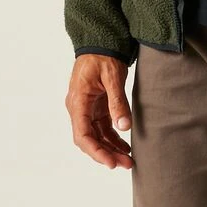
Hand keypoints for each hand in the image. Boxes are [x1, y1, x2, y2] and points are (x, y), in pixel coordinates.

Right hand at [66, 54, 133, 169]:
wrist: (100, 42)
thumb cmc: (103, 56)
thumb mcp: (112, 77)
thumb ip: (117, 102)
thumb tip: (124, 127)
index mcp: (78, 102)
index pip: (82, 135)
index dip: (96, 151)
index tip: (111, 163)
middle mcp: (78, 108)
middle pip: (89, 139)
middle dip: (106, 154)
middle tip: (126, 164)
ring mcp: (86, 109)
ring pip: (96, 136)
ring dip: (110, 149)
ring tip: (128, 160)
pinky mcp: (95, 108)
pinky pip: (102, 128)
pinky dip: (113, 139)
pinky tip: (125, 147)